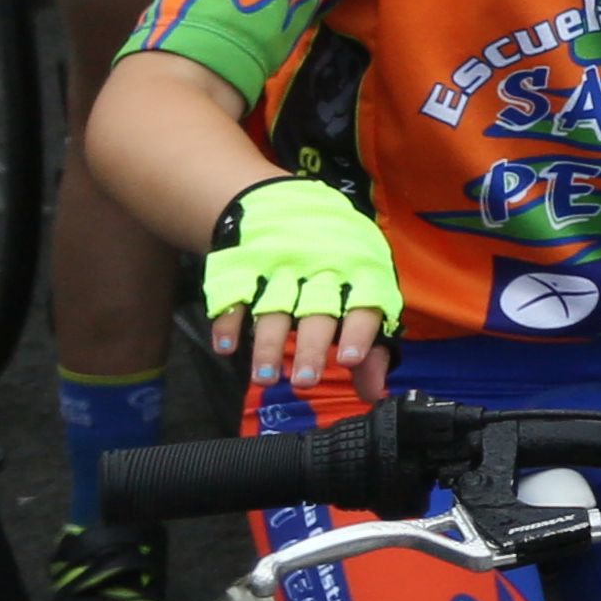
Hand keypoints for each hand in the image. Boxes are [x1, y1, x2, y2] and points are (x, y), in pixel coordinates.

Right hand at [203, 175, 398, 388]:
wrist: (287, 206)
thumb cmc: (338, 265)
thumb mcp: (363, 294)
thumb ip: (370, 346)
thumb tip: (374, 394)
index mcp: (360, 273)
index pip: (365, 303)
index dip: (360, 331)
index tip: (349, 360)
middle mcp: (322, 269)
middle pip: (317, 310)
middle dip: (312, 346)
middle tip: (306, 381)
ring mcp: (280, 267)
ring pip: (274, 308)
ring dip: (269, 344)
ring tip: (266, 377)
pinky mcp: (244, 266)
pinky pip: (234, 295)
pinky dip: (229, 321)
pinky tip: (226, 347)